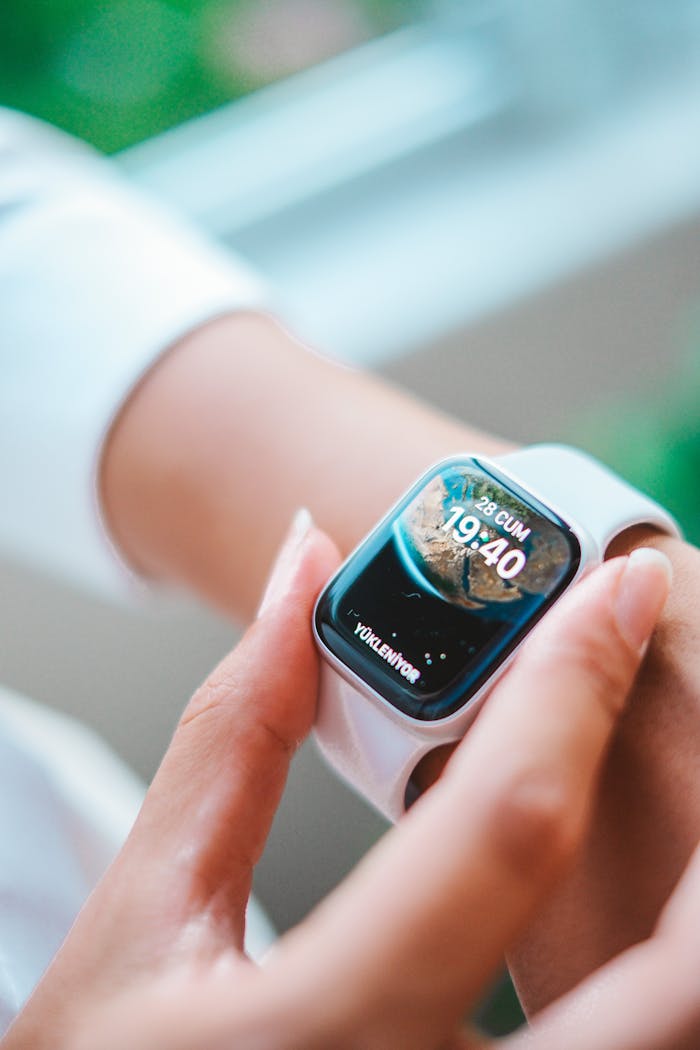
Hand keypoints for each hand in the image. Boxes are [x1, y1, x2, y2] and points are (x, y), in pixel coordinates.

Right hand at [3, 523, 675, 1049]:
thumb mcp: (138, 917)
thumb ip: (232, 736)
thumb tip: (299, 572)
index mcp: (325, 1033)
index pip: (505, 823)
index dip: (575, 679)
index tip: (621, 589)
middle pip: (676, 980)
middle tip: (691, 705)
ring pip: (673, 1038)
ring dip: (694, 926)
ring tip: (676, 820)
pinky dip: (652, 990)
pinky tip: (623, 936)